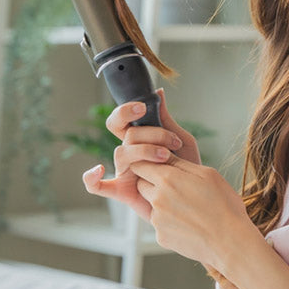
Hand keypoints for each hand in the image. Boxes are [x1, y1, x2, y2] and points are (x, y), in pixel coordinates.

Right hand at [81, 89, 199, 218]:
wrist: (197, 197)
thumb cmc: (187, 167)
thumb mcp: (181, 140)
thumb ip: (166, 119)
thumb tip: (159, 92)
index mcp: (138, 138)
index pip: (121, 119)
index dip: (126, 110)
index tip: (143, 107)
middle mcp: (128, 153)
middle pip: (125, 135)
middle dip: (150, 134)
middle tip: (171, 141)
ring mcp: (123, 172)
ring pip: (121, 153)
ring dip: (145, 151)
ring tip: (167, 158)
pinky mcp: (122, 191)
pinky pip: (98, 187)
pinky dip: (92, 179)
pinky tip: (99, 170)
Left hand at [129, 155, 254, 270]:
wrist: (230, 242)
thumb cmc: (224, 205)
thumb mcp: (207, 174)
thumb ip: (180, 163)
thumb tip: (163, 155)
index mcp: (167, 179)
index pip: (140, 165)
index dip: (147, 164)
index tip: (158, 166)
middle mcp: (157, 199)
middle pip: (141, 184)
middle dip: (152, 182)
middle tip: (175, 186)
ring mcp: (157, 220)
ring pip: (150, 204)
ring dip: (161, 203)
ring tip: (187, 207)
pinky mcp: (161, 237)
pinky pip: (159, 224)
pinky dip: (169, 221)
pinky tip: (189, 223)